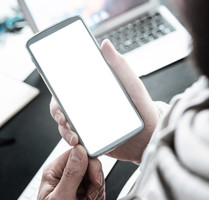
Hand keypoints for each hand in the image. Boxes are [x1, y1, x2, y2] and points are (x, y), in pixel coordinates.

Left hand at [28, 145, 104, 199]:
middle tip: (90, 195)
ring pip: (94, 176)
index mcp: (54, 170)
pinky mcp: (80, 192)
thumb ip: (72, 173)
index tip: (93, 179)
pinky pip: (95, 187)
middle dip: (95, 181)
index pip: (77, 154)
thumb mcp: (62, 198)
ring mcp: (72, 184)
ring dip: (96, 191)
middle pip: (89, 164)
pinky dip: (97, 197)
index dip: (89, 164)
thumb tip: (79, 151)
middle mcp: (63, 174)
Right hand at [50, 40, 159, 162]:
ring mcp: (87, 126)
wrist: (152, 137)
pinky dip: (74, 144)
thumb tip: (106, 44)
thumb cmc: (143, 108)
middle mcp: (86, 109)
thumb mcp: (132, 85)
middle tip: (64, 119)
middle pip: (62, 109)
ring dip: (65, 132)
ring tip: (75, 138)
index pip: (67, 90)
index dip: (58, 94)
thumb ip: (119, 65)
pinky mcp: (91, 142)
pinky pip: (76, 143)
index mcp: (92, 94)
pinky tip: (80, 145)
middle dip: (58, 115)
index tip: (57, 98)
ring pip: (66, 127)